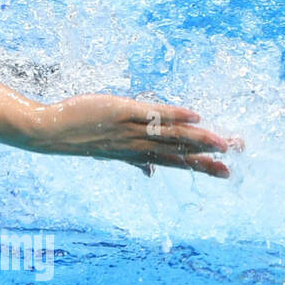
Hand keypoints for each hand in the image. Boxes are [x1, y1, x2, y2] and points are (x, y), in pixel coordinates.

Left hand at [24, 95, 242, 178]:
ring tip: (224, 141)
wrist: (48, 132)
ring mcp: (129, 129)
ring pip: (169, 135)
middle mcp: (136, 145)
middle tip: (237, 156)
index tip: (227, 170)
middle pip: (178, 150)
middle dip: (208, 153)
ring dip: (198, 137)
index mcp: (136, 154)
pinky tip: (194, 115)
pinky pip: (150, 113)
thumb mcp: (108, 152)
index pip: (174, 161)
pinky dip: (172, 114)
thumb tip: (150, 173)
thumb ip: (133, 160)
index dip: (201, 165)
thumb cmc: (79, 137)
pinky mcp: (120, 111)